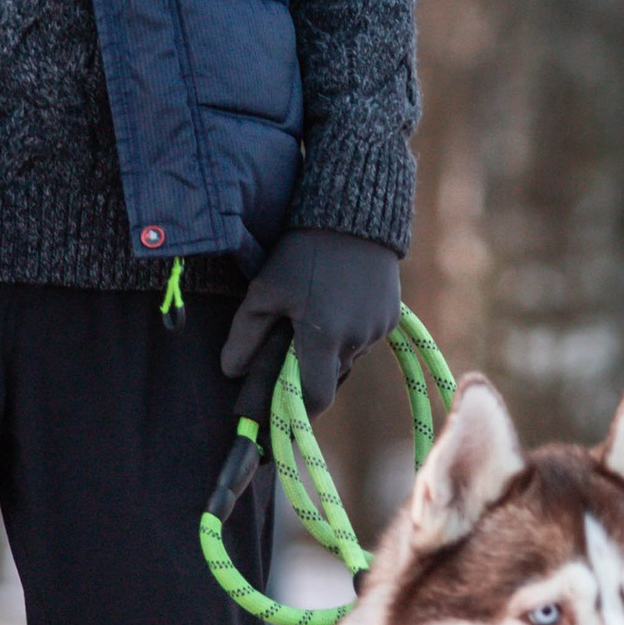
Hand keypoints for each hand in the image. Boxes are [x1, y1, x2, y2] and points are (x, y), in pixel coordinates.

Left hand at [220, 227, 400, 421]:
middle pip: (331, 377)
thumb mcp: (265, 290)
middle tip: (292, 346)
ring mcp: (379, 328)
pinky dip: (350, 331)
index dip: (299, 411)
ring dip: (332, 348)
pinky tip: (337, 303)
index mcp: (323, 338)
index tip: (284, 410)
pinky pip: (367, 337)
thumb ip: (244, 336)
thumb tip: (230, 372)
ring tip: (316, 313)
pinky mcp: (393, 314)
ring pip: (349, 356)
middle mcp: (356, 339)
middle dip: (311, 370)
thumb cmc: (302, 252)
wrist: (352, 213)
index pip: (316, 399)